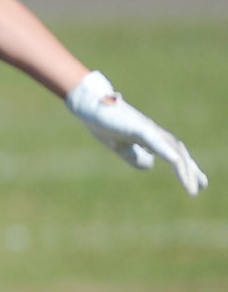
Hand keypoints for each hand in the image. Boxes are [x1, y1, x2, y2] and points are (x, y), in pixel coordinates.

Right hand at [66, 70, 206, 195]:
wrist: (89, 105)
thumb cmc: (102, 122)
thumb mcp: (118, 145)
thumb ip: (133, 155)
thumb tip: (151, 165)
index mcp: (148, 137)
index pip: (172, 153)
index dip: (185, 167)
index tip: (198, 183)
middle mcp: (153, 132)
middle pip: (177, 152)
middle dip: (190, 170)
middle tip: (201, 186)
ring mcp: (147, 128)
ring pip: (171, 149)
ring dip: (183, 168)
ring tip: (191, 185)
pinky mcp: (138, 127)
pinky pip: (156, 142)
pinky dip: (167, 152)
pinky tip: (175, 162)